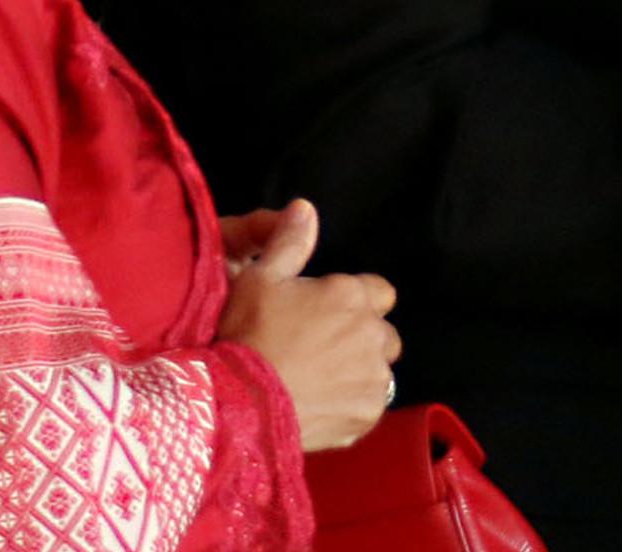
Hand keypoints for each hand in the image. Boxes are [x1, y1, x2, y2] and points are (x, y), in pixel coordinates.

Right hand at [215, 199, 402, 451]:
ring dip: (358, 372)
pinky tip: (320, 405)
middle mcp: (372, 334)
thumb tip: (305, 207)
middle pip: (382, 333)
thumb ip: (289, 243)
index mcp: (350, 296)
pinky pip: (369, 406)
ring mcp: (374, 377)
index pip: (379, 292)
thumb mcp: (258, 280)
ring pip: (378, 370)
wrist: (238, 406)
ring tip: (318, 382)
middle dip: (360, 338)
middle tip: (319, 351)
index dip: (355, 302)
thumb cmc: (246, 336)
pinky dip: (352, 405)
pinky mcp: (368, 414)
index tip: (327, 315)